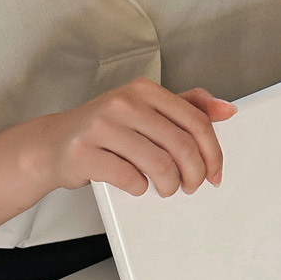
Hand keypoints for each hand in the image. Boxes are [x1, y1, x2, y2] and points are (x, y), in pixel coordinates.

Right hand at [46, 79, 237, 196]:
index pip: (195, 121)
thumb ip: (184, 107)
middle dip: (194, 175)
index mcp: (143, 90)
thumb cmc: (104, 130)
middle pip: (181, 146)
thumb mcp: (144, 110)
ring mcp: (102, 127)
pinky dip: (140, 189)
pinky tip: (137, 186)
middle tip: (191, 186)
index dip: (212, 152)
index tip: (214, 172)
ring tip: (166, 189)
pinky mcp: (85, 153)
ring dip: (169, 186)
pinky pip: (129, 179)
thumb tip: (226, 109)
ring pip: (159, 165)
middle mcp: (123, 103)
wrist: (54, 144)